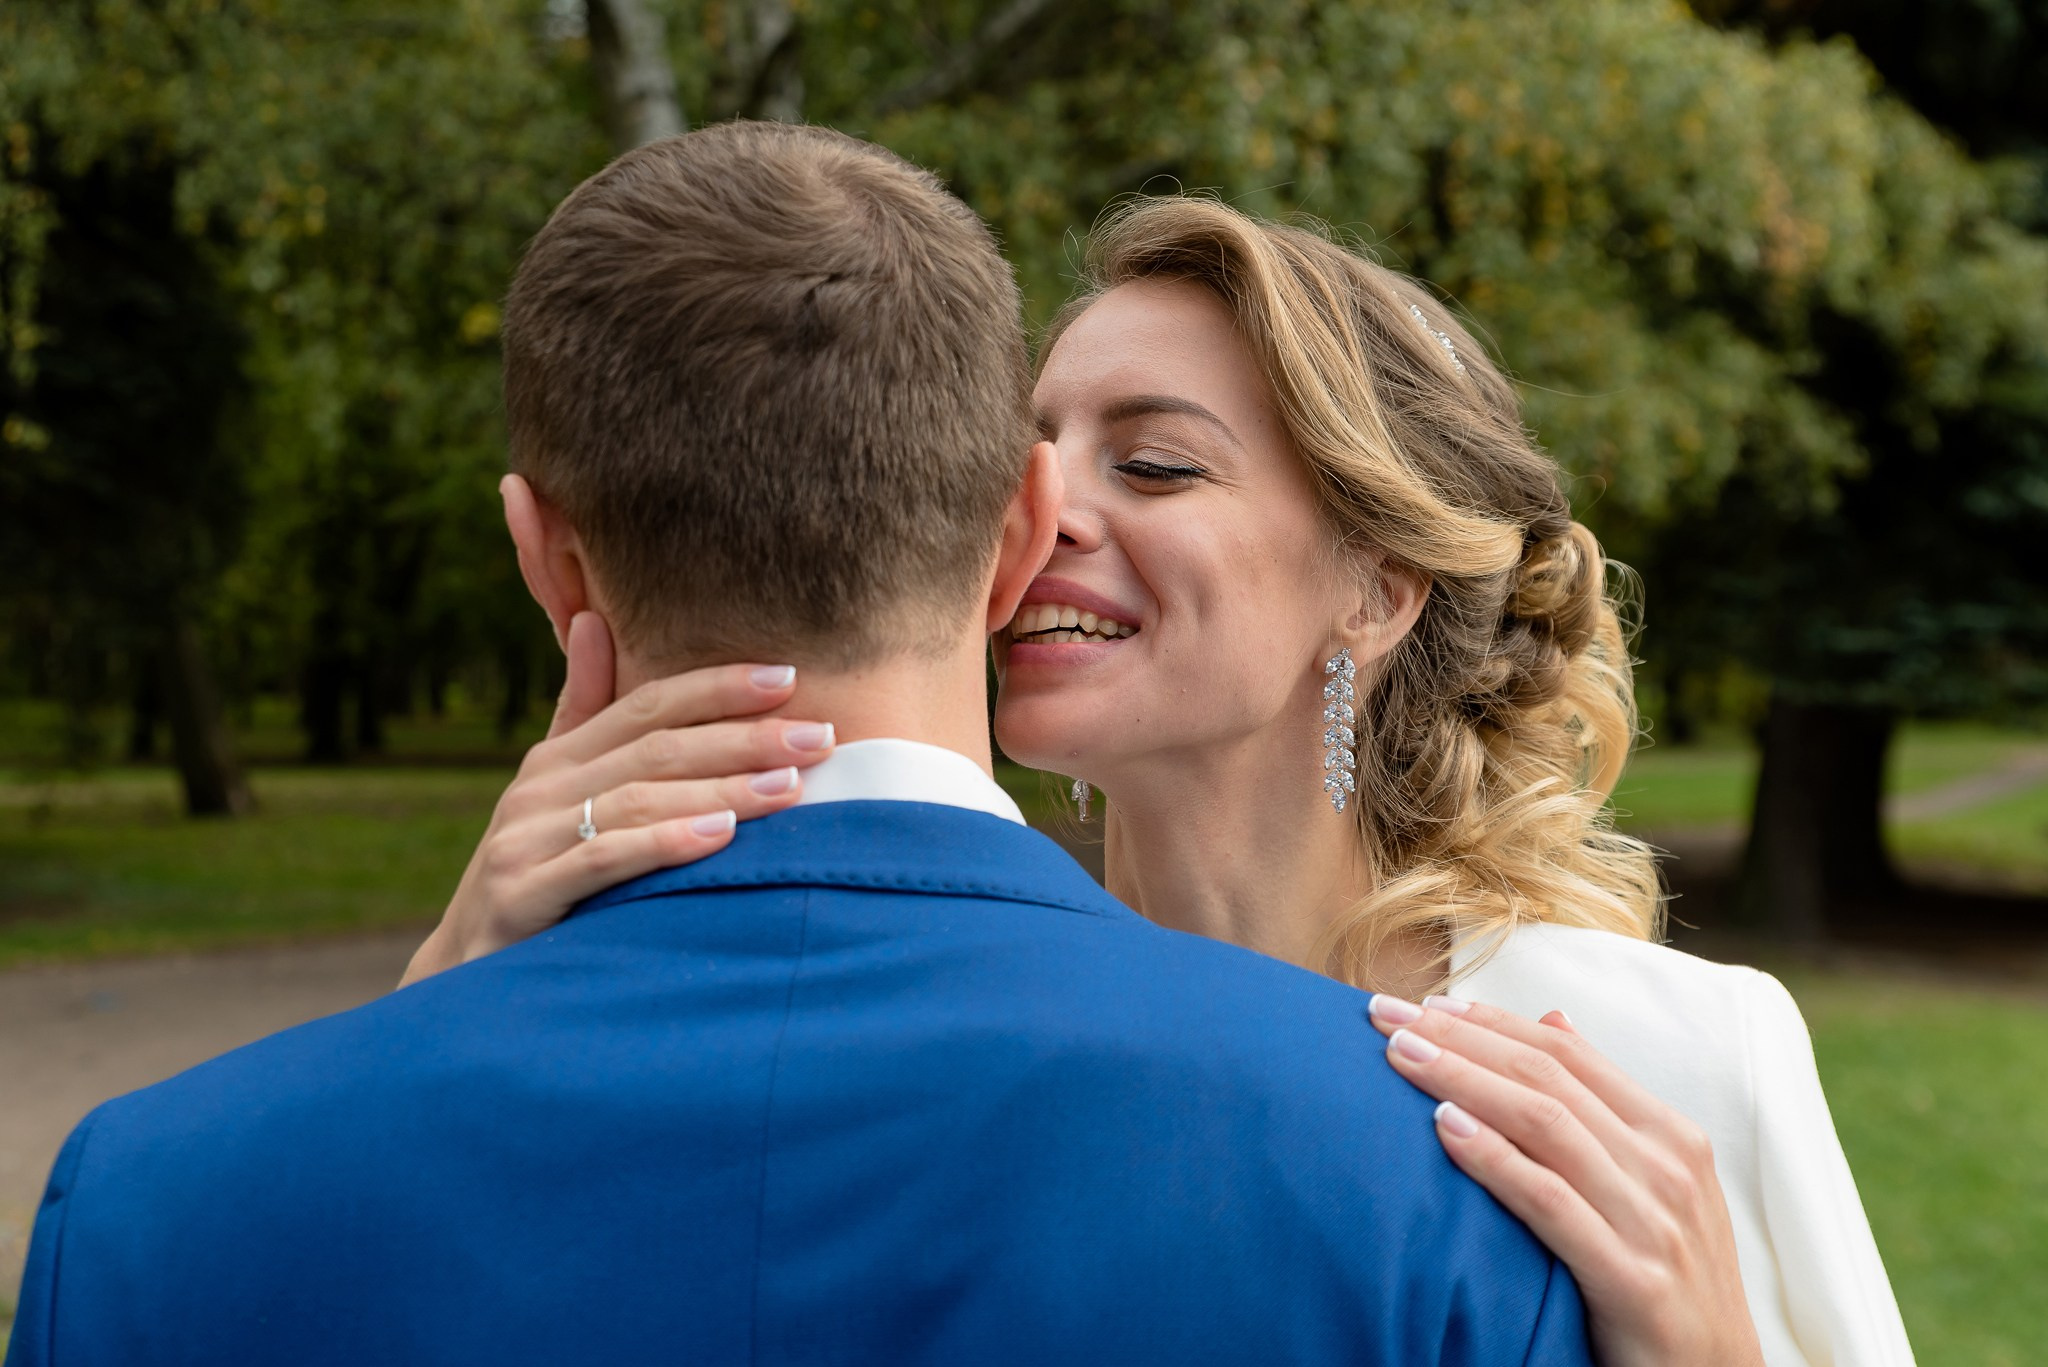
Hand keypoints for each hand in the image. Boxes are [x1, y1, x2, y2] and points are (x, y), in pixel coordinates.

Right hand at [399, 612, 835, 986]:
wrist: (465, 982)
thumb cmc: (534, 882)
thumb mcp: (557, 797)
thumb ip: (582, 714)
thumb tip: (593, 621)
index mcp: (558, 760)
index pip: (647, 705)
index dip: (717, 687)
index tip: (789, 678)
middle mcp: (539, 791)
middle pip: (655, 748)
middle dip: (743, 738)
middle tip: (818, 737)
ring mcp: (524, 842)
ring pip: (638, 799)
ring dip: (721, 788)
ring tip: (790, 786)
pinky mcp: (520, 896)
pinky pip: (603, 861)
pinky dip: (664, 843)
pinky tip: (720, 835)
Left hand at [1366, 993, 1764, 1366]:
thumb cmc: (1666, 1277)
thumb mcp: (1647, 1184)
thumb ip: (1602, 1105)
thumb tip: (1552, 1019)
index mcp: (1670, 1135)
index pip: (1566, 1054)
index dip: (1491, 1022)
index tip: (1423, 1003)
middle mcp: (1666, 1166)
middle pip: (1547, 1077)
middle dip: (1460, 1039)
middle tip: (1386, 1015)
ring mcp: (1654, 1221)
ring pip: (1544, 1124)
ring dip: (1463, 1080)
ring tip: (1400, 1056)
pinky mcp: (1635, 1280)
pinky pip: (1551, 1202)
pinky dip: (1495, 1159)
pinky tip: (1444, 1131)